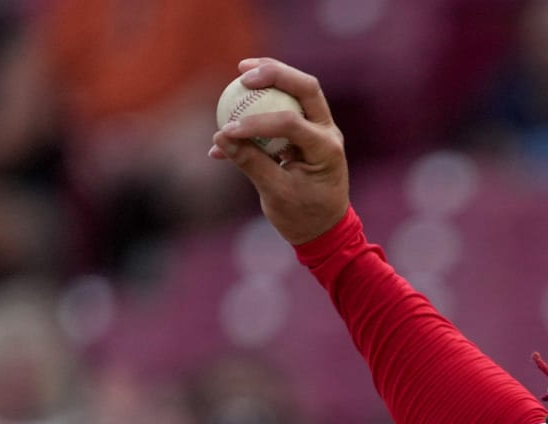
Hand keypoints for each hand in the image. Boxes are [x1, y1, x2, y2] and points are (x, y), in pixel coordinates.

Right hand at [209, 58, 348, 244]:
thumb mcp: (276, 194)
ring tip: (242, 69)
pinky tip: (234, 106)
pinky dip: (261, 103)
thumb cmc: (304, 216)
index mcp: (326, 150)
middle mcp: (327, 132)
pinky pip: (284, 106)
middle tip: (243, 72)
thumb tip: (219, 137)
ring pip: (299, 90)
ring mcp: (319, 129)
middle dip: (275, 74)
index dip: (256, 122)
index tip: (228, 129)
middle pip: (306, 88)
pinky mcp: (306, 131)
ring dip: (272, 75)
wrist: (324, 229)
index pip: (290, 122)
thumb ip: (250, 163)